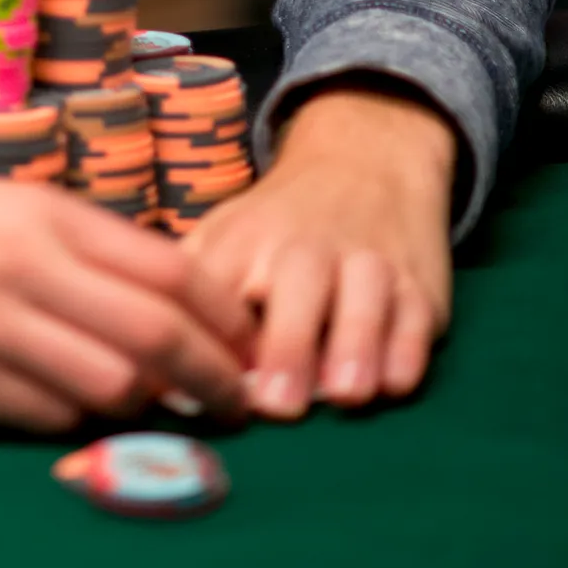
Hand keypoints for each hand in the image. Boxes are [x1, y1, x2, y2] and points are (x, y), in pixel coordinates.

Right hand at [0, 154, 252, 431]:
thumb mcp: (8, 205)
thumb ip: (83, 248)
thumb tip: (167, 305)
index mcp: (45, 214)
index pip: (169, 272)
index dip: (225, 318)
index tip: (249, 343)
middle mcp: (25, 269)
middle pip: (154, 339)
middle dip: (213, 380)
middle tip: (240, 402)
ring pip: (107, 388)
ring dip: (149, 407)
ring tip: (167, 412)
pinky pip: (44, 418)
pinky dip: (77, 422)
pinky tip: (84, 414)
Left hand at [183, 88, 455, 420]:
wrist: (365, 162)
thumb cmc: (276, 227)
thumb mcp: (223, 240)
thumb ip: (190, 302)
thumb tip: (148, 380)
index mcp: (245, 238)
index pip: (218, 281)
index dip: (206, 330)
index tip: (196, 380)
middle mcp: (307, 245)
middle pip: (298, 282)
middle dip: (288, 343)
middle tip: (279, 405)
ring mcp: (368, 260)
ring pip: (367, 296)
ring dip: (357, 344)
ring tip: (345, 395)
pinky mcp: (419, 282)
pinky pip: (419, 314)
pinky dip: (409, 348)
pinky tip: (395, 382)